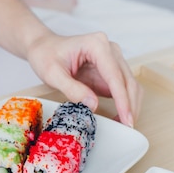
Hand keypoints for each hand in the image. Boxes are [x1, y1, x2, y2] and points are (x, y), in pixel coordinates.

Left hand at [26, 31, 142, 126]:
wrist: (43, 47)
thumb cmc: (46, 55)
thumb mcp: (53, 74)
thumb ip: (72, 89)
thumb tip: (93, 105)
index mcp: (96, 45)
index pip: (114, 76)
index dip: (122, 99)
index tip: (126, 118)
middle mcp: (109, 50)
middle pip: (128, 80)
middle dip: (130, 105)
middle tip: (127, 127)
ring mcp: (112, 59)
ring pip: (129, 84)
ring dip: (130, 105)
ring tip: (123, 124)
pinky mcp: (109, 70)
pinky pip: (122, 88)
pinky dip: (123, 102)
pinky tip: (119, 116)